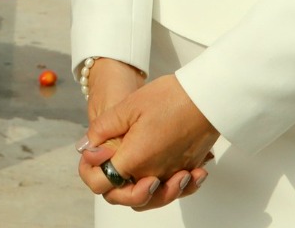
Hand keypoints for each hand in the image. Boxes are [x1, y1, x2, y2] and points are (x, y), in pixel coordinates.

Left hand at [78, 73, 216, 209]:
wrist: (207, 97)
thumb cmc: (169, 98)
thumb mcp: (127, 107)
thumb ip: (103, 129)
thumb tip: (87, 148)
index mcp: (135, 159)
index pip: (103, 183)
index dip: (92, 173)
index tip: (95, 156)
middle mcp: (154, 173)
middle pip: (127, 197)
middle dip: (114, 186)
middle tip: (111, 163)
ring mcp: (173, 173)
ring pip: (152, 197)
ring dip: (141, 189)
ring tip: (136, 166)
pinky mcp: (189, 168)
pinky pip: (174, 186)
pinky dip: (166, 183)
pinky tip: (160, 165)